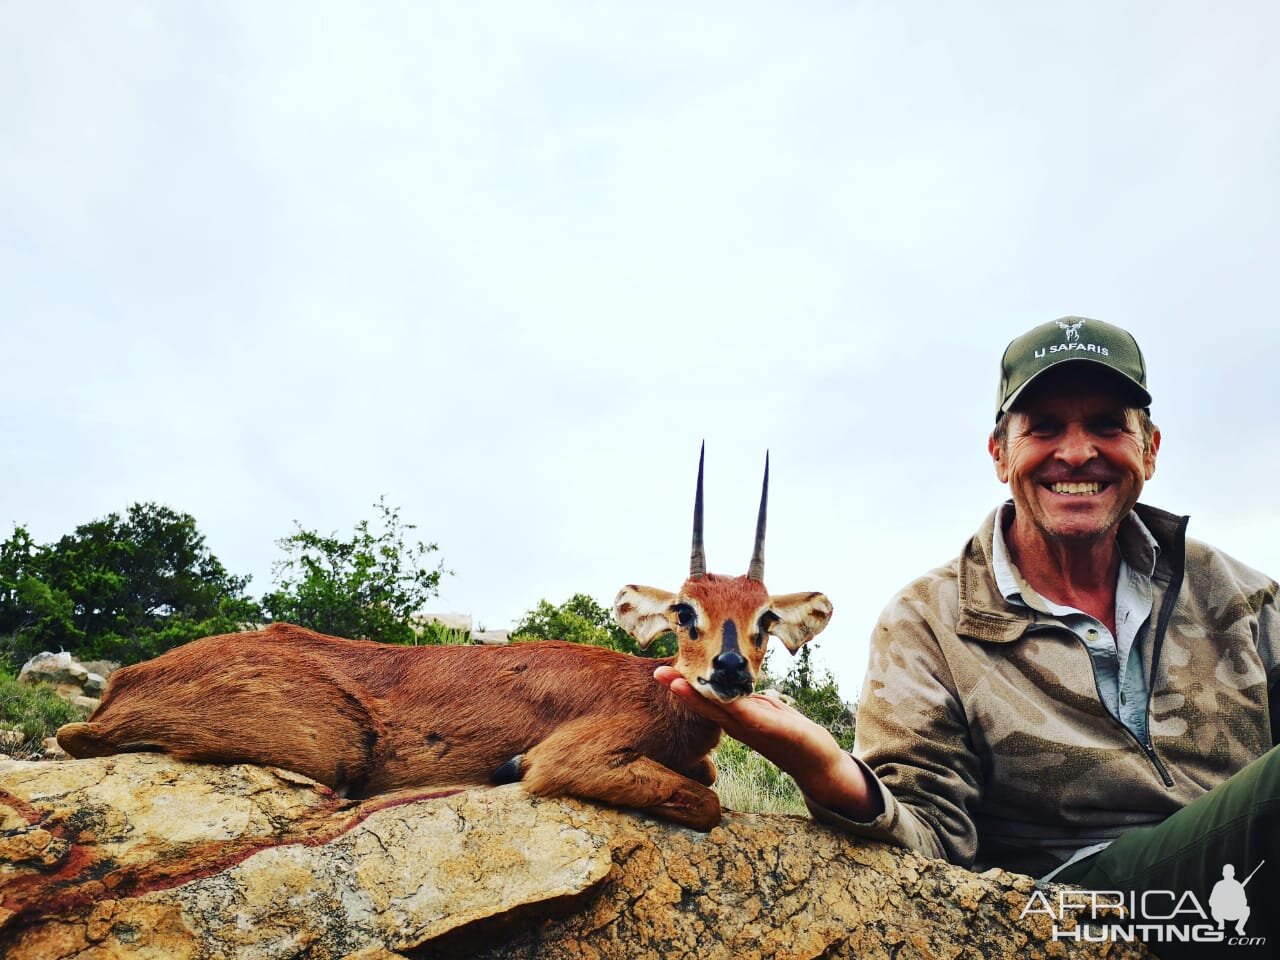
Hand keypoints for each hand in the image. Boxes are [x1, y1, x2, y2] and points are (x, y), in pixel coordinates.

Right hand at [653, 665, 882, 819]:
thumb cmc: (794, 734)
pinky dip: (728, 702)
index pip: (706, 700)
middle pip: (704, 705)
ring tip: (674, 681)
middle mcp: (738, 726)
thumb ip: (749, 699)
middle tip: (657, 673)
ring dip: (696, 695)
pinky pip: (745, 712)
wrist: (820, 764)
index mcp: (736, 720)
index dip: (685, 687)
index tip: (663, 672)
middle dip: (680, 689)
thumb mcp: (768, 710)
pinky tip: (715, 692)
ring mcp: (751, 728)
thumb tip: (736, 684)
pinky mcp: (769, 728)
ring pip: (718, 709)